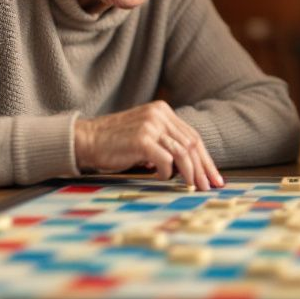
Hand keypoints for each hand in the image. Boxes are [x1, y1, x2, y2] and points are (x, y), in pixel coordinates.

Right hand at [74, 100, 223, 188]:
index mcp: (163, 111)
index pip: (192, 137)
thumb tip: (188, 168)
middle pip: (192, 144)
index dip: (205, 158)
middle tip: (210, 186)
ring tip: (194, 187)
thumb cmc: (114, 145)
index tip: (214, 176)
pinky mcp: (142, 139)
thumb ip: (165, 145)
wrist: (85, 140)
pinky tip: (162, 179)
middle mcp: (159, 114)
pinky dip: (167, 173)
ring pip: (182, 152)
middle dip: (204, 168)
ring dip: (191, 174)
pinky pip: (165, 160)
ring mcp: (151, 125)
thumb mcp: (145, 138)